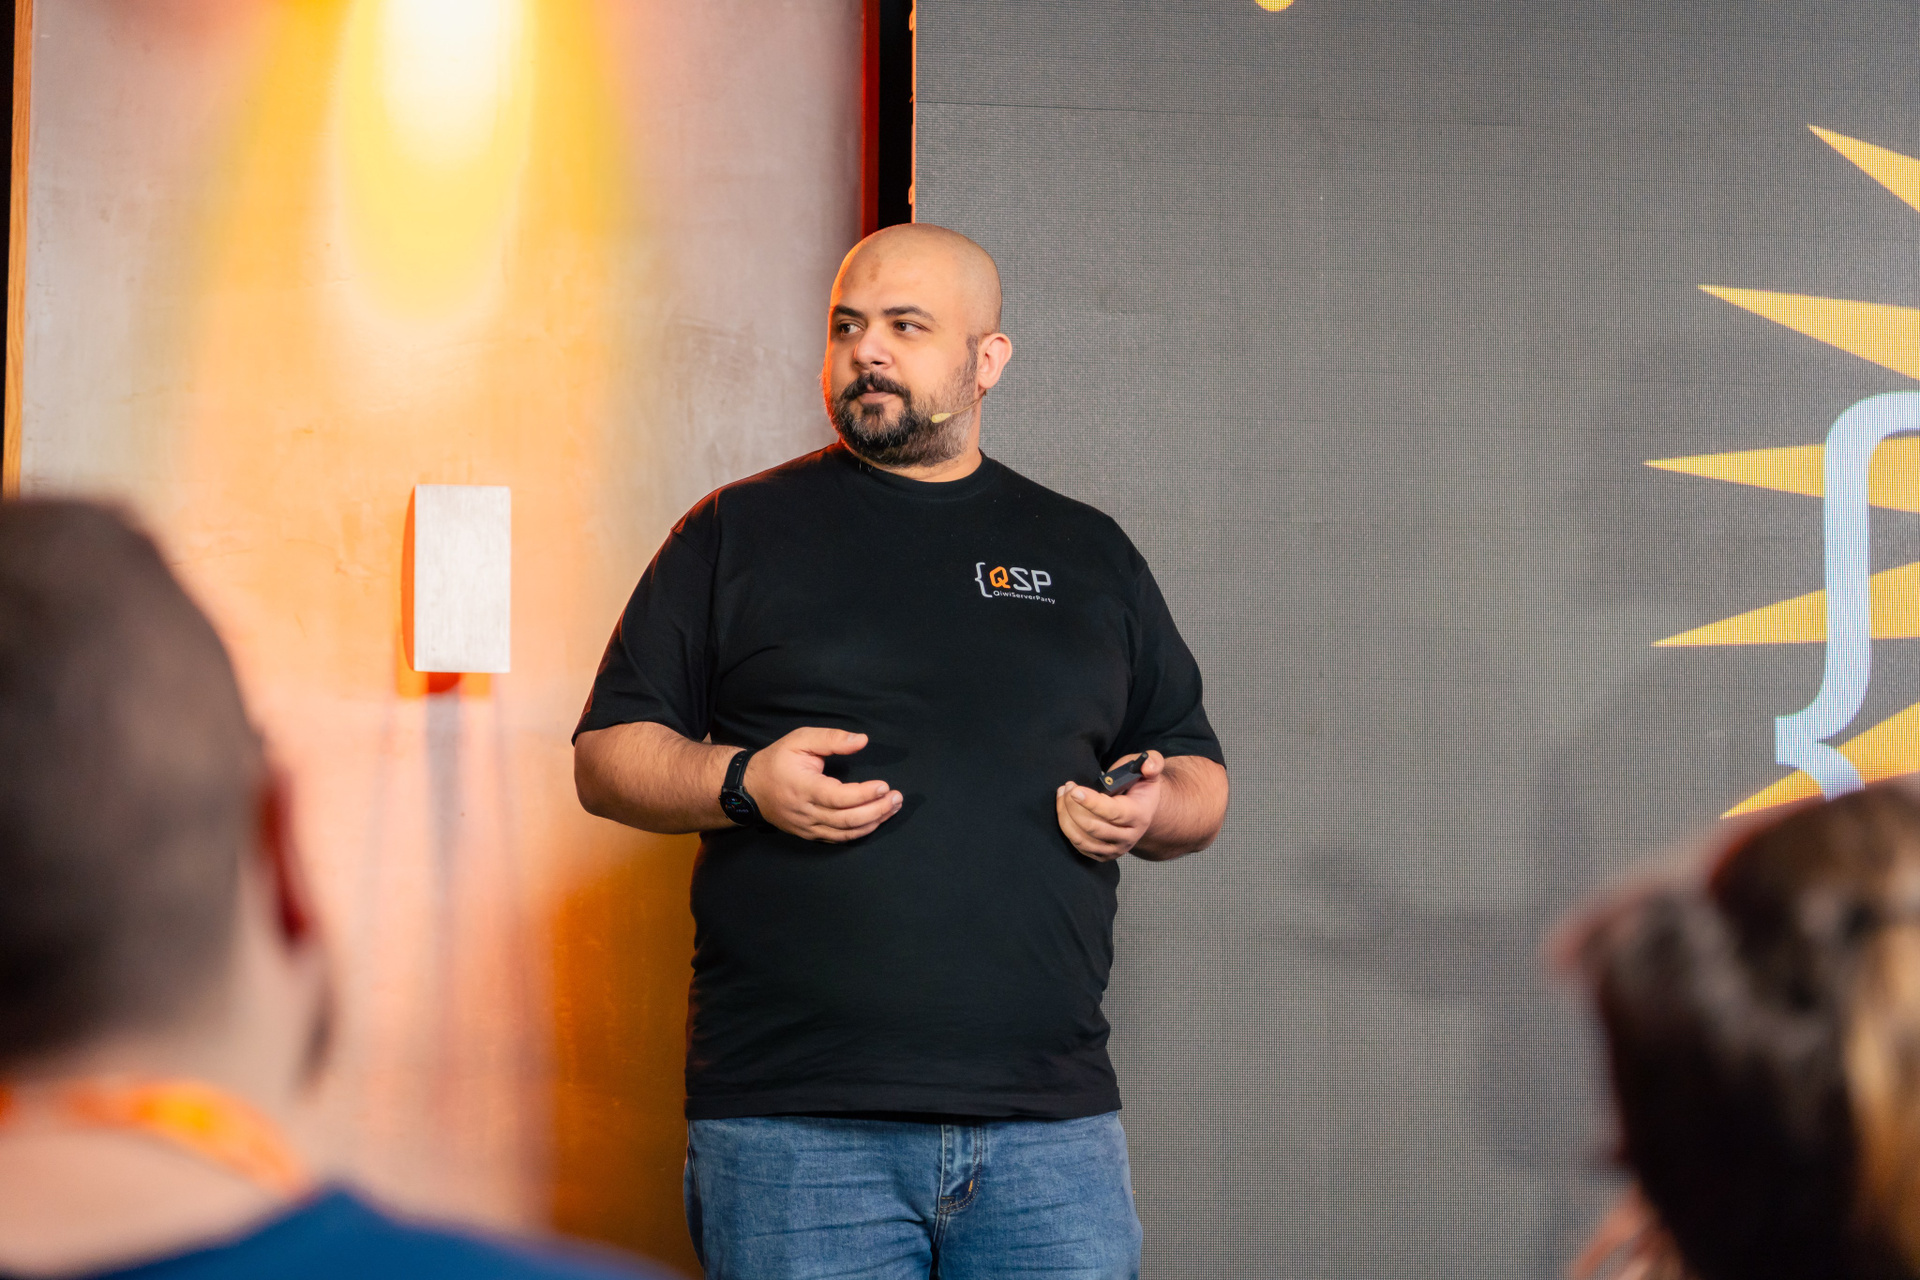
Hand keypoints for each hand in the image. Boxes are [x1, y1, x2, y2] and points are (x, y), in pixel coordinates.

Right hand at [742, 727, 901, 842]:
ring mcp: (807, 827)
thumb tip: (862, 740)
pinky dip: (860, 832)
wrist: (749, 788)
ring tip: (892, 808)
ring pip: (845, 833)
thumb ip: (831, 738)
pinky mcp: (809, 834)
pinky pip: (838, 838)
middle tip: (897, 798)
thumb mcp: (800, 740)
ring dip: (873, 822)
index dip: (864, 794)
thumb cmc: (777, 761)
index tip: (884, 786)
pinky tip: (875, 820)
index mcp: (803, 788)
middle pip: (847, 820)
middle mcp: (806, 812)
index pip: (839, 797)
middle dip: (876, 810)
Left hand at [1056, 751, 1163, 861]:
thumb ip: (1153, 762)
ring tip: (1063, 794)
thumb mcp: (1151, 768)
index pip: (1114, 813)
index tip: (1074, 790)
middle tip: (1067, 786)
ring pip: (1082, 838)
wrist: (1143, 809)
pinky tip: (1064, 809)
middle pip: (1093, 827)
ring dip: (1065, 816)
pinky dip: (1066, 826)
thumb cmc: (1140, 786)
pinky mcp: (1103, 855)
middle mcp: (1129, 836)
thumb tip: (1147, 766)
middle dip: (1072, 805)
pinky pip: (1078, 845)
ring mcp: (1116, 849)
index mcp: (1140, 815)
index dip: (1092, 802)